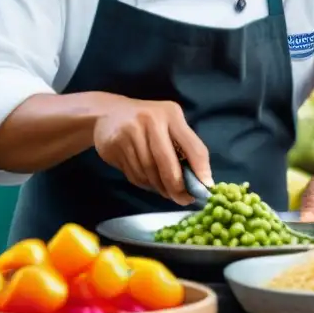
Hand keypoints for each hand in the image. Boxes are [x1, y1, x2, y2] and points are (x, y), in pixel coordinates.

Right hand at [93, 98, 211, 205]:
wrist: (108, 113)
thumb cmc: (147, 122)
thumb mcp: (169, 125)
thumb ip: (184, 148)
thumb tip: (201, 181)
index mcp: (171, 114)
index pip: (193, 146)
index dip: (200, 170)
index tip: (205, 188)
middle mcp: (152, 120)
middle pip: (168, 163)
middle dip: (176, 186)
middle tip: (182, 199)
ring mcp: (131, 131)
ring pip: (149, 172)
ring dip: (159, 186)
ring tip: (164, 190)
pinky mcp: (115, 144)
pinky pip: (134, 173)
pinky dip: (144, 183)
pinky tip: (147, 180)